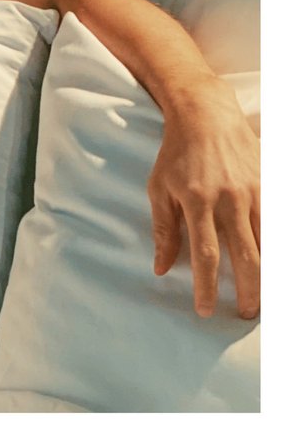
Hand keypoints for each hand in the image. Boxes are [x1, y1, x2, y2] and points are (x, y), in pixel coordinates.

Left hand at [148, 79, 259, 318]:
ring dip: (267, 277)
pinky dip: (274, 248)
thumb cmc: (176, 154)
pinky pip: (276, 225)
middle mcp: (228, 199)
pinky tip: (271, 266)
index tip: (205, 310)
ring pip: (267, 245)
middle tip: (244, 314)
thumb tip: (161, 268)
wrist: (205, 115)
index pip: (206, 255)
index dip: (207, 286)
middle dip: (247, 292)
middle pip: (245, 257)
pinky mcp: (268, 185)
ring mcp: (252, 192)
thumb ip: (163, 229)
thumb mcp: (159, 187)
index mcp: (197, 200)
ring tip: (263, 299)